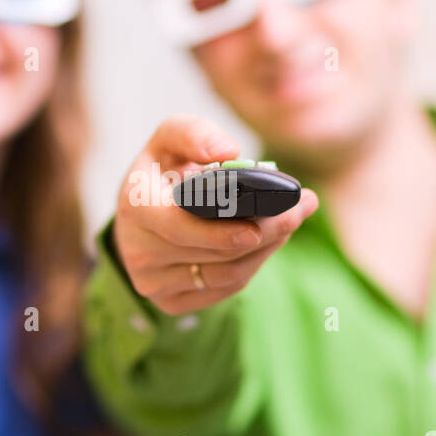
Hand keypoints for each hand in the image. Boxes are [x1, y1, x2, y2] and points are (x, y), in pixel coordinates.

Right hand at [111, 114, 318, 315]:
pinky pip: (224, 288)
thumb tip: (228, 152)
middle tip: (300, 209)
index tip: (269, 214)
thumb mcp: (170, 139)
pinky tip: (266, 243)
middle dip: (267, 231)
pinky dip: (252, 265)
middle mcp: (138, 250)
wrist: (140, 215)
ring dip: (266, 248)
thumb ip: (194, 133)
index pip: (181, 225)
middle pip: (216, 251)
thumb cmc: (162, 172)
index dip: (225, 228)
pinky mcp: (169, 302)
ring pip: (226, 273)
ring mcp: (151, 282)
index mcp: (135, 206)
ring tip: (290, 222)